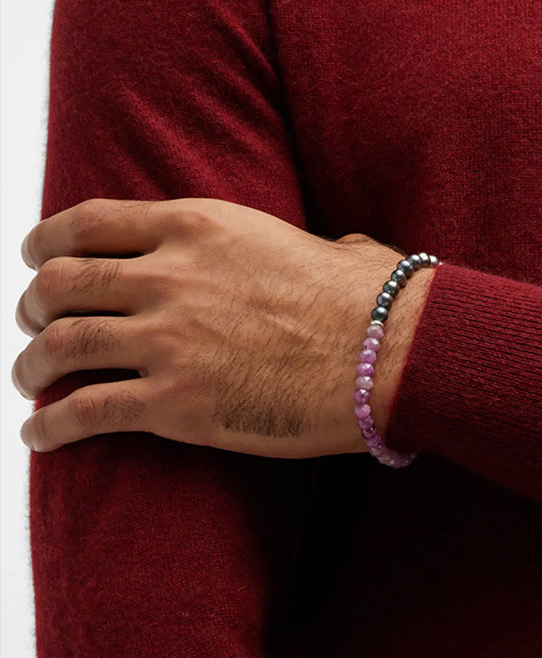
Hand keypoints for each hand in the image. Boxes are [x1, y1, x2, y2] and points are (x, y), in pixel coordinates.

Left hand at [12, 197, 431, 458]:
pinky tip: (41, 436)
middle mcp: (169, 275)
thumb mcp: (310, 240)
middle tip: (36, 321)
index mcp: (198, 225)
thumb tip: (331, 249)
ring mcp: (167, 340)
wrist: (389, 352)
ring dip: (32, 366)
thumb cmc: (367, 297)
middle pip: (60, 282)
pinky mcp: (174, 404)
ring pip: (59, 346)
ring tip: (32, 379)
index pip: (89, 222)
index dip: (47, 241)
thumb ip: (284, 243)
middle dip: (34, 304)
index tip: (37, 258)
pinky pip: (83, 413)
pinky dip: (50, 426)